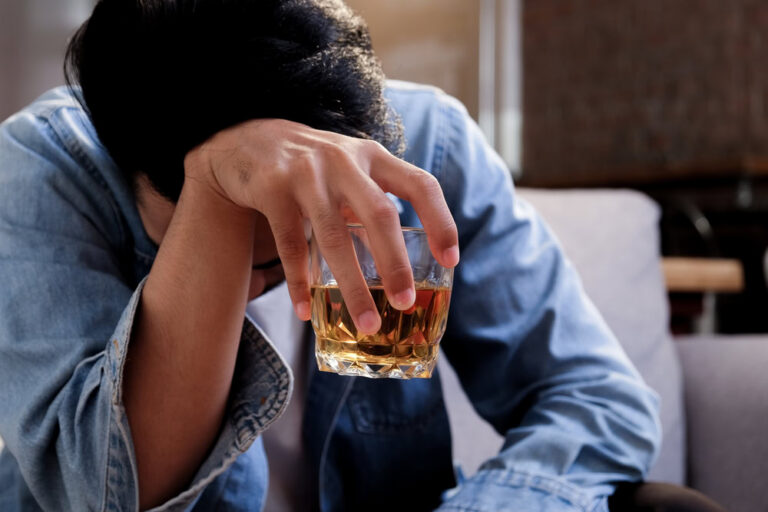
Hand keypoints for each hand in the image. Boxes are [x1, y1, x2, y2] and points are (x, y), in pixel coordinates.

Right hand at [184, 119, 458, 332]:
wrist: (248, 139)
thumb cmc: (313, 166)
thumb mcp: (351, 171)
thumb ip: (374, 204)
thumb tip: (400, 261)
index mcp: (373, 157)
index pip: (420, 184)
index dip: (441, 221)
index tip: (451, 260)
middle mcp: (345, 161)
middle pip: (379, 215)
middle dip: (395, 263)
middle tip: (405, 303)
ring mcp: (307, 174)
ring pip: (334, 238)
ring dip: (353, 286)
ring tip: (367, 323)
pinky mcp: (273, 189)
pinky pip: (291, 245)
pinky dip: (300, 282)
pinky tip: (306, 311)